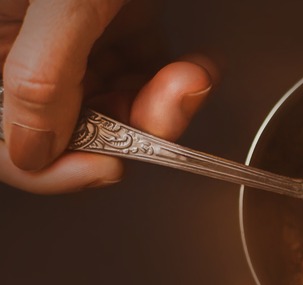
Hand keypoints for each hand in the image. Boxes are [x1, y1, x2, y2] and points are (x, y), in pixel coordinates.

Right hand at [0, 0, 216, 193]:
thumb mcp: (63, 5)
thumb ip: (41, 77)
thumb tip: (33, 151)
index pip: (6, 137)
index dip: (51, 167)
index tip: (107, 166)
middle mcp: (32, 50)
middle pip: (73, 129)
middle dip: (133, 126)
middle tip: (169, 107)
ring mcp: (79, 43)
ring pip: (120, 109)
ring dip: (168, 105)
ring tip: (191, 75)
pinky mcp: (123, 30)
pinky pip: (149, 77)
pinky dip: (182, 80)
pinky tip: (199, 65)